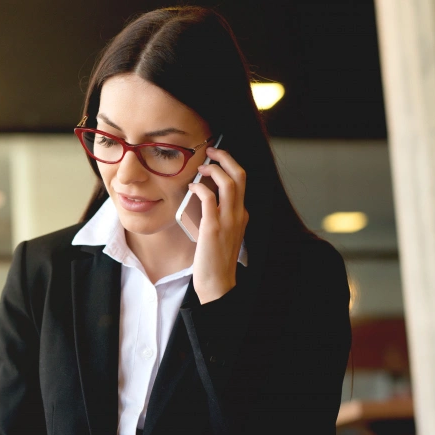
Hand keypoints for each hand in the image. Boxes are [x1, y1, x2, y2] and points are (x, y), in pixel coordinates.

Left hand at [188, 146, 248, 303]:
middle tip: (212, 151)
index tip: (217, 159)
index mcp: (242, 215)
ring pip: (229, 182)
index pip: (242, 182)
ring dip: (215, 169)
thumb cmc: (214, 260)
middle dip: (227, 157)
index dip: (230, 165)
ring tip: (203, 167)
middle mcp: (239, 214)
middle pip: (240, 175)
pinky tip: (192, 187)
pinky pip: (209, 198)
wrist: (217, 283)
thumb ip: (217, 216)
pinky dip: (200, 187)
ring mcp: (228, 220)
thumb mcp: (221, 233)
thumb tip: (201, 197)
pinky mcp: (213, 227)